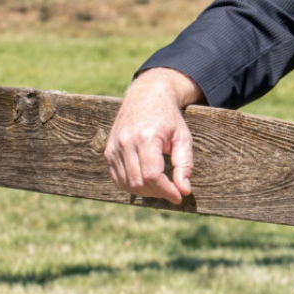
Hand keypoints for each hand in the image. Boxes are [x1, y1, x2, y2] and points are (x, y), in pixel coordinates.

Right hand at [104, 68, 203, 204]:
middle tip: (172, 190)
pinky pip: (117, 179)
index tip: (178, 196)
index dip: (166, 191)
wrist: (146, 97)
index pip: (152, 175)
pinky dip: (132, 186)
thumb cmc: (169, 118)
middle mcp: (126, 142)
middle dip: (158, 192)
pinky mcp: (108, 151)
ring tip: (161, 185)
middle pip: (139, 182)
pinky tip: (146, 181)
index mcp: (146, 137)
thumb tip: (184, 191)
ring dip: (145, 191)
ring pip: (127, 184)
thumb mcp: (183, 138)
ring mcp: (114, 147)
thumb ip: (185, 164)